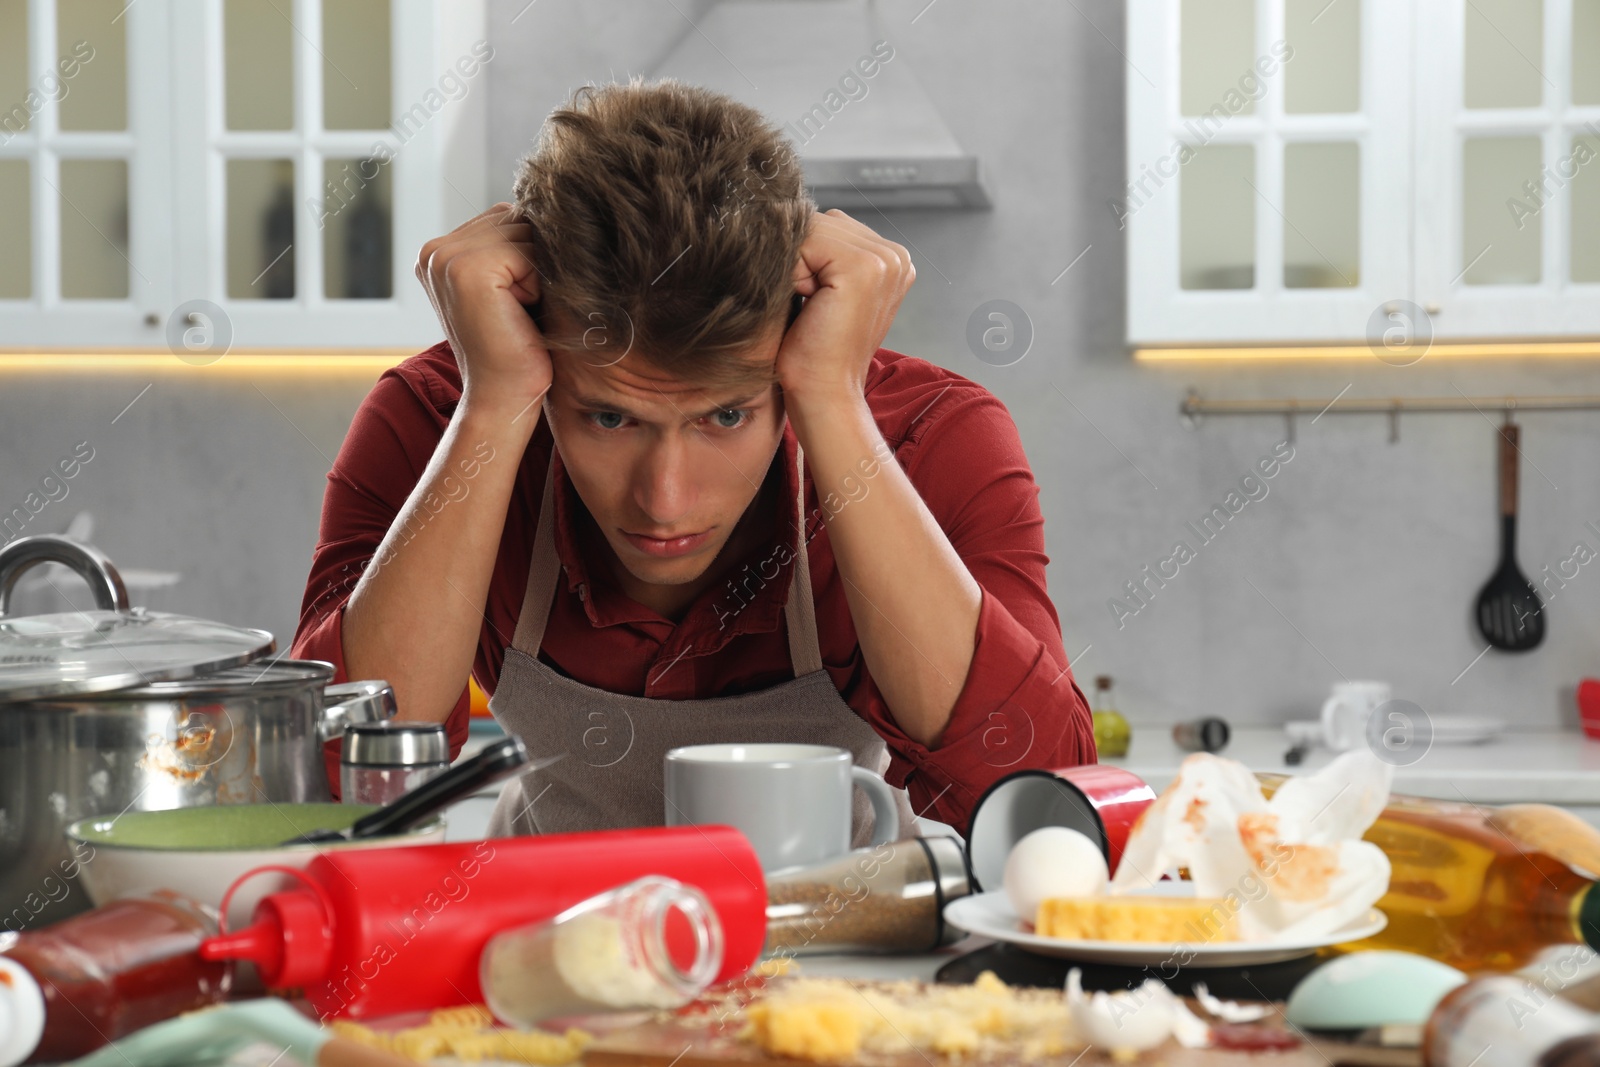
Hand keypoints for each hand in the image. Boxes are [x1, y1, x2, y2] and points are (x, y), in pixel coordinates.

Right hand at [416, 203, 552, 417]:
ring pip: (525, 233)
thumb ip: (514, 246)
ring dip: (539, 273)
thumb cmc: (518, 350)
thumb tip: (552, 204)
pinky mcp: (467, 268)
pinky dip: (538, 285)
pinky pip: (529, 253)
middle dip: (536, 260)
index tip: (522, 299)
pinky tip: (522, 314)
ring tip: (522, 312)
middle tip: (524, 309)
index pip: (506, 218)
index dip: (531, 255)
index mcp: (439, 253)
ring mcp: (446, 257)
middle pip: (516, 219)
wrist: (503, 400)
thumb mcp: (512, 289)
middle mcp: (435, 250)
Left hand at [775, 209, 914, 406]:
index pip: (828, 225)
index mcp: (891, 259)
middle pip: (820, 221)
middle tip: (811, 307)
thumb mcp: (822, 290)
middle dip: (799, 260)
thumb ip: (822, 252)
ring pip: (811, 228)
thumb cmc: (813, 351)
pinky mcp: (866, 267)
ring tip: (811, 306)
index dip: (804, 260)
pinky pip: (805, 240)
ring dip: (794, 266)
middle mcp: (896, 254)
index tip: (812, 302)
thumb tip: (787, 211)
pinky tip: (809, 303)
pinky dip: (793, 271)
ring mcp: (885, 259)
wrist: (823, 394)